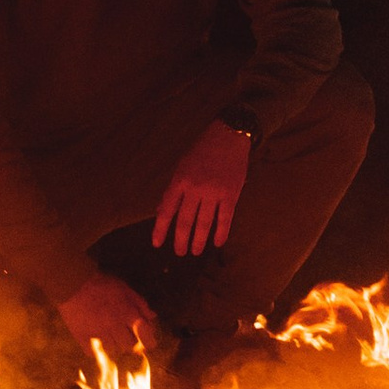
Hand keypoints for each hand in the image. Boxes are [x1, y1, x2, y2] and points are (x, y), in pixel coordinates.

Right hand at [57, 271, 165, 368]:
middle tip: (125, 335)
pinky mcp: (82, 337)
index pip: (145, 335)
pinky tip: (94, 340)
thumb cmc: (101, 283)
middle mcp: (115, 326)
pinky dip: (94, 348)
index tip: (150, 344)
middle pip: (129, 346)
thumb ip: (139, 303)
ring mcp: (98, 333)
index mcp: (127, 313)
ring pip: (112, 349)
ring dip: (113, 344)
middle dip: (130, 341)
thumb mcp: (124, 288)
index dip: (149, 341)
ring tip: (108, 333)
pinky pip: (92, 351)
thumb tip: (152, 316)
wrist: (73, 282)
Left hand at [152, 119, 251, 258]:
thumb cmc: (202, 151)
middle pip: (185, 221)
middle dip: (181, 240)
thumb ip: (173, 189)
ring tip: (195, 252)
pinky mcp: (231, 194)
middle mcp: (195, 188)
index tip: (157, 244)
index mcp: (180, 180)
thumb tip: (161, 212)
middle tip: (180, 253)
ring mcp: (214, 192)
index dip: (160, 229)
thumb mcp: (181, 166)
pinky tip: (217, 243)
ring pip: (204, 223)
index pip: (166, 210)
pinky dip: (221, 233)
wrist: (229, 136)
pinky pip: (225, 219)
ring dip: (198, 240)